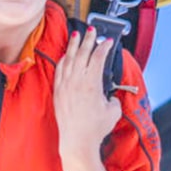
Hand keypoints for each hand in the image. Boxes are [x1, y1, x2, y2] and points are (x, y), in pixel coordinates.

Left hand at [54, 27, 121, 159]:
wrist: (77, 140)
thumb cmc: (95, 128)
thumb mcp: (113, 110)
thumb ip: (112, 96)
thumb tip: (108, 93)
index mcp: (91, 84)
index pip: (97, 58)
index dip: (104, 47)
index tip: (108, 40)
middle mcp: (76, 82)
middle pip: (82, 54)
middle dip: (88, 39)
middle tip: (92, 30)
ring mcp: (65, 86)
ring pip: (68, 59)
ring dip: (73, 45)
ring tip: (76, 34)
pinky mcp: (58, 91)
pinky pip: (59, 70)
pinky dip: (63, 59)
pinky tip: (66, 54)